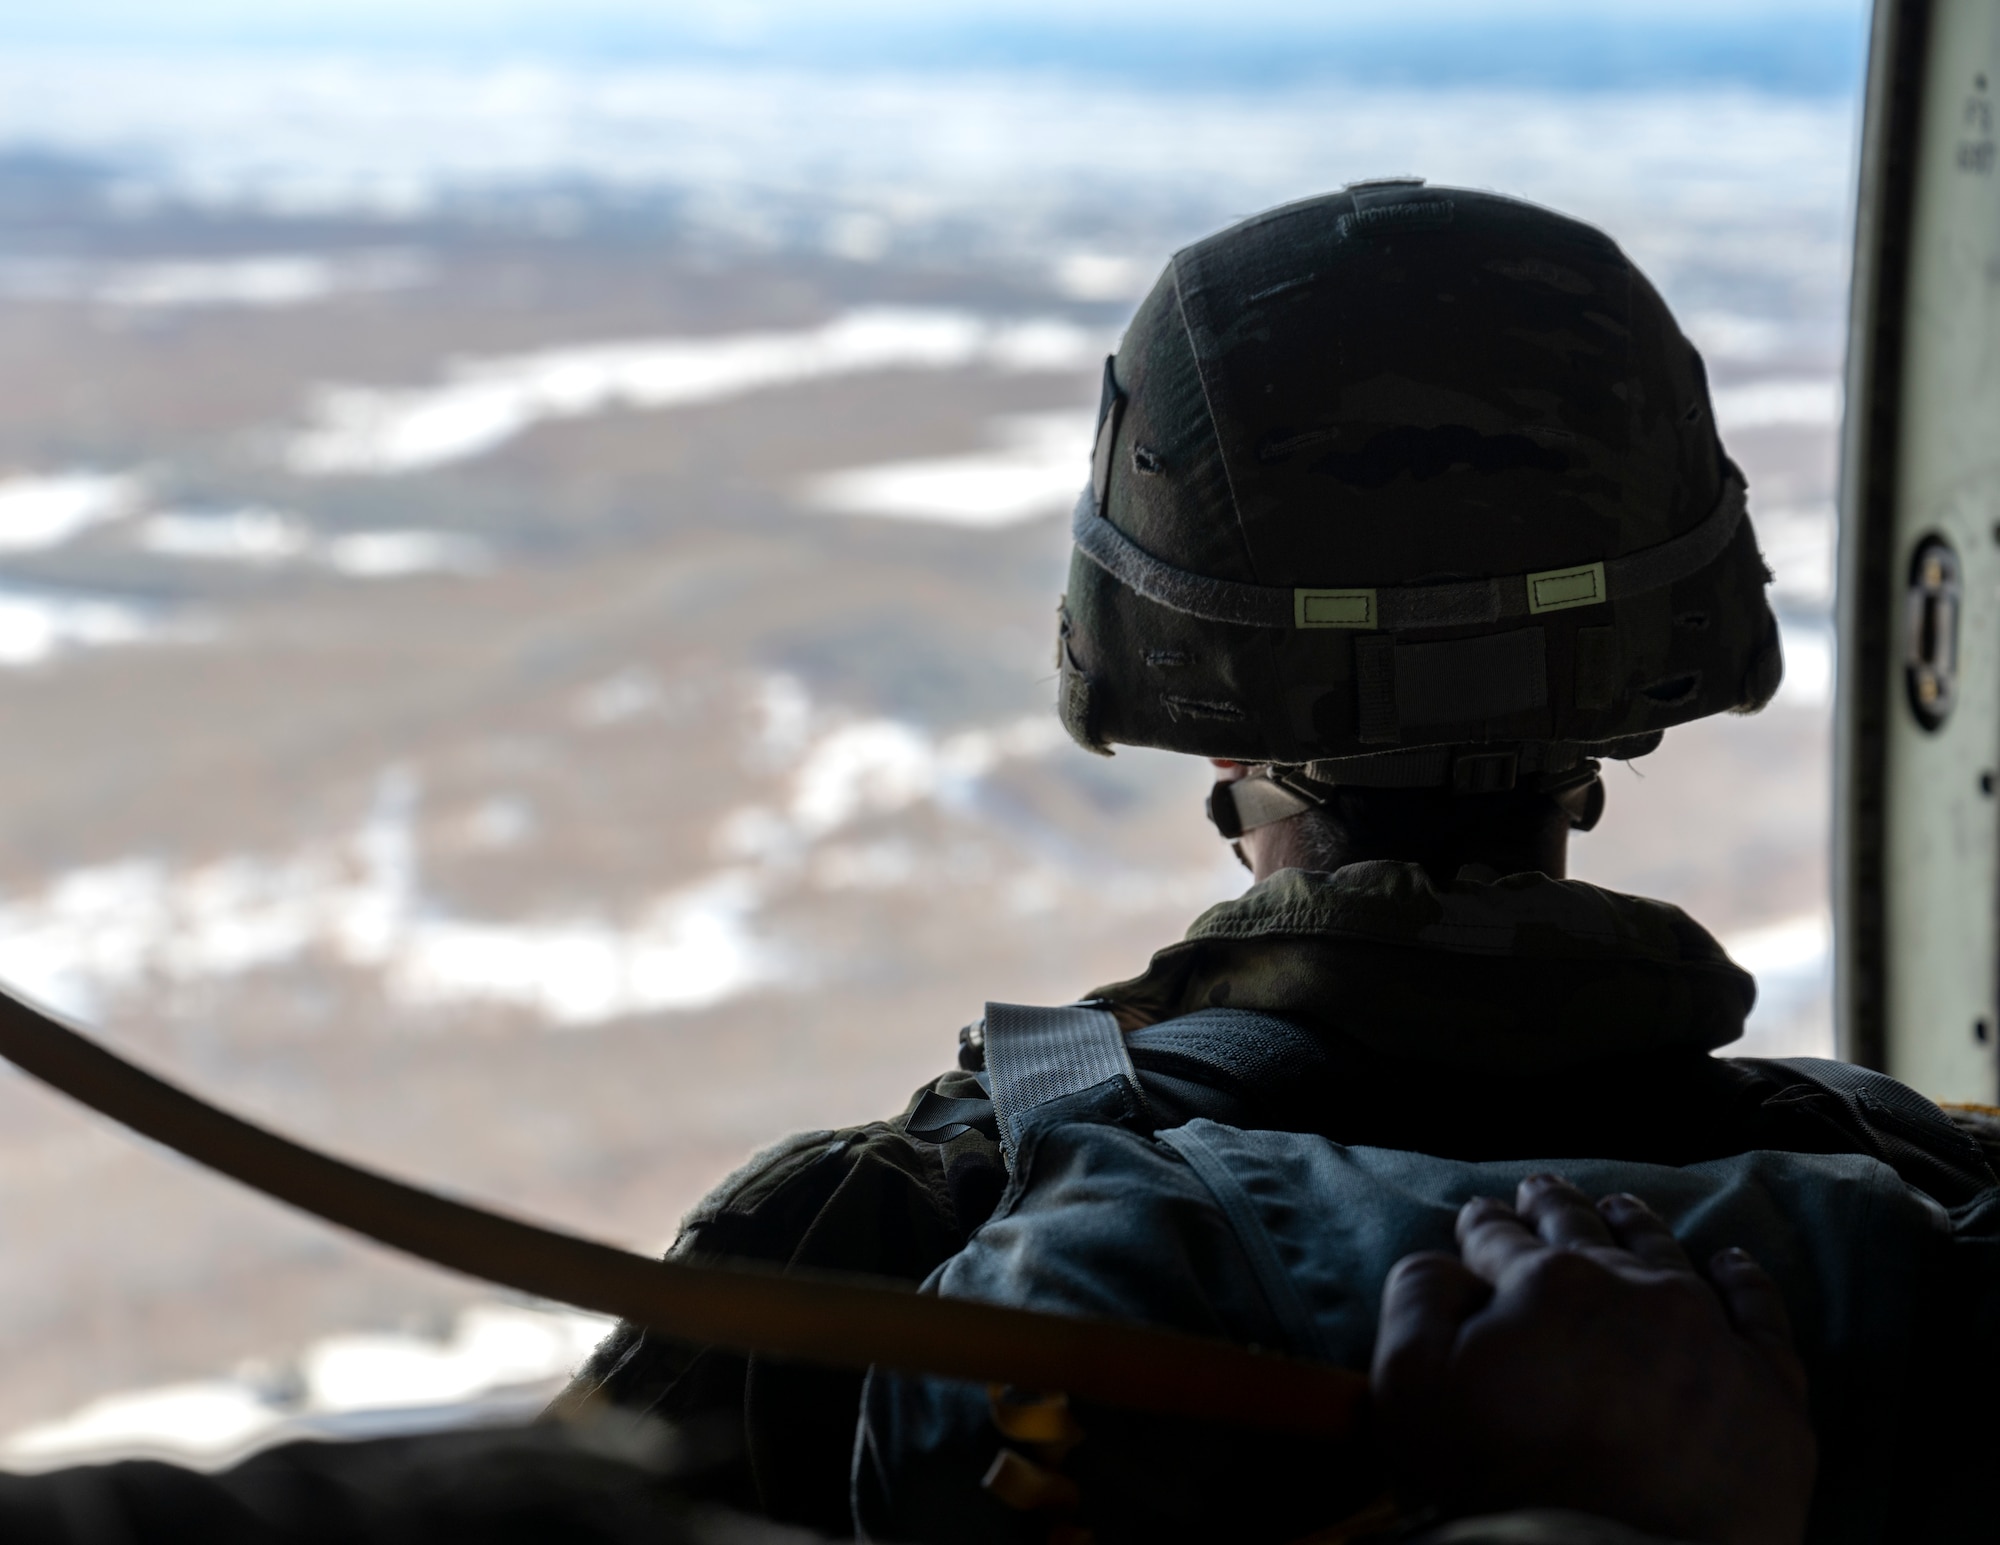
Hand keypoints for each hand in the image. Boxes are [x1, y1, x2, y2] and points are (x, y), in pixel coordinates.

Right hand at [1370, 1174, 1814, 1544]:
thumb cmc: (1506, 1482)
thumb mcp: (1412, 1386)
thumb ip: (1418, 1300)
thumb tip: (1446, 1264)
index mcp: (1543, 1283)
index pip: (1503, 1238)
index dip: (1484, 1225)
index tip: (1479, 1214)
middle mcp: (1630, 1289)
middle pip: (1583, 1232)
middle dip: (1554, 1206)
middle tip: (1539, 1188)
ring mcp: (1706, 1334)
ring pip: (1668, 1255)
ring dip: (1637, 1226)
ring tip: (1622, 1205)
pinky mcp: (1767, 1388)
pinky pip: (1761, 1315)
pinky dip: (1746, 1282)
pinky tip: (1732, 1262)